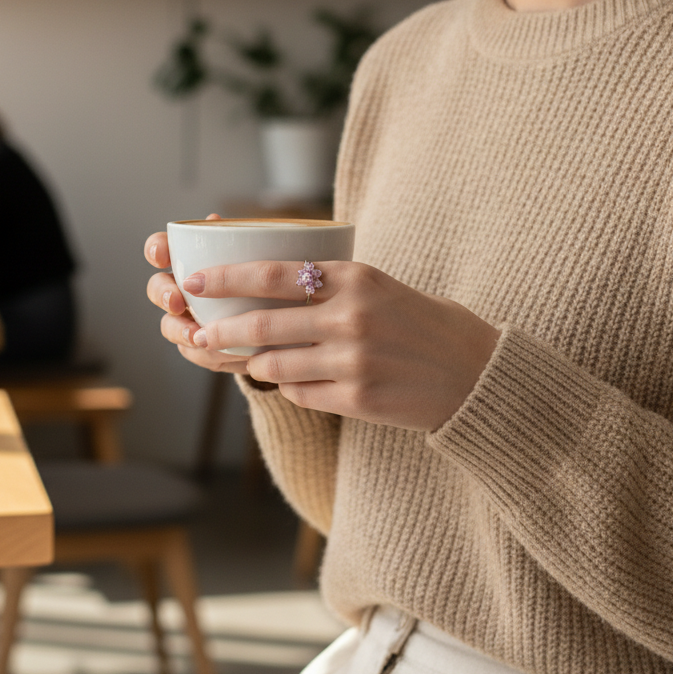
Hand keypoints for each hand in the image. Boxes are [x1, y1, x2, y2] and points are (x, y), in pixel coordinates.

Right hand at [144, 214, 251, 374]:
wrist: (283, 318)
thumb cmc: (262, 279)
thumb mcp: (256, 256)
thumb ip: (234, 239)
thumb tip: (213, 221)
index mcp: (189, 260)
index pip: (161, 249)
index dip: (155, 250)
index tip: (161, 255)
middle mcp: (183, 288)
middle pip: (157, 289)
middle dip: (162, 294)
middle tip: (177, 301)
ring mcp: (189, 319)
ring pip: (170, 325)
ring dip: (179, 330)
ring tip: (197, 337)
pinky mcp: (203, 347)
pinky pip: (195, 353)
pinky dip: (206, 354)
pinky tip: (225, 353)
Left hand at [182, 260, 500, 431]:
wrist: (477, 374)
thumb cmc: (425, 323)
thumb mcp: (381, 286)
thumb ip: (331, 284)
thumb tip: (269, 285)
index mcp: (355, 278)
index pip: (273, 273)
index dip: (226, 278)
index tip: (195, 280)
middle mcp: (351, 317)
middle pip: (263, 324)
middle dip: (221, 331)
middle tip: (199, 334)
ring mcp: (353, 361)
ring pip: (275, 365)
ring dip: (251, 364)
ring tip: (242, 361)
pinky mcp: (358, 400)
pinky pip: (301, 393)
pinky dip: (290, 387)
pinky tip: (295, 381)